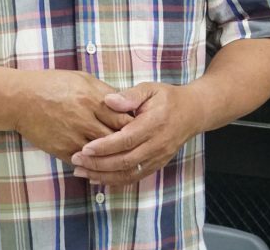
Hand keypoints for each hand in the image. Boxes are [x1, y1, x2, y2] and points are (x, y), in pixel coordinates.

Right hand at [14, 70, 132, 161]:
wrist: (21, 99)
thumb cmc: (53, 84)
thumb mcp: (82, 79)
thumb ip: (105, 91)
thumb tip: (124, 103)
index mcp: (93, 99)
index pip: (125, 118)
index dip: (136, 126)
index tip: (142, 128)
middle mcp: (86, 119)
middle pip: (117, 138)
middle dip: (129, 143)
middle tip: (138, 146)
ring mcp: (74, 136)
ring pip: (103, 154)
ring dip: (113, 156)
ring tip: (123, 156)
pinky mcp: (63, 149)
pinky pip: (85, 162)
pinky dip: (95, 163)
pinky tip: (102, 163)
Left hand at [69, 82, 204, 185]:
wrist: (193, 113)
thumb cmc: (167, 98)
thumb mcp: (150, 88)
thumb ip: (130, 94)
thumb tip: (108, 100)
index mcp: (154, 123)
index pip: (126, 139)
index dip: (105, 146)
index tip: (85, 148)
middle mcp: (157, 144)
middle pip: (125, 160)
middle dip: (98, 164)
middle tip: (76, 161)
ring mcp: (158, 157)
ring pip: (129, 173)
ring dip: (103, 175)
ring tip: (81, 172)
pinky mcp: (157, 164)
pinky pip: (134, 177)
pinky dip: (115, 180)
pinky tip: (98, 178)